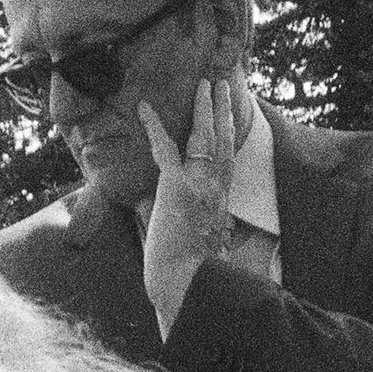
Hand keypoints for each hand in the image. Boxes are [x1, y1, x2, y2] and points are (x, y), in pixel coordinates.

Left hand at [138, 77, 235, 337]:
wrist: (187, 285)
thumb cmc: (193, 276)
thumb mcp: (204, 247)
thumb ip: (205, 230)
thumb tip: (200, 228)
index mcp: (221, 202)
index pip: (227, 161)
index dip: (228, 136)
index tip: (229, 118)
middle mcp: (215, 189)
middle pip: (223, 141)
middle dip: (222, 111)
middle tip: (221, 86)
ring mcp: (199, 185)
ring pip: (205, 137)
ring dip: (204, 108)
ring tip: (205, 85)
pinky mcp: (177, 186)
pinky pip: (164, 148)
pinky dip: (153, 126)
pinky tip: (143, 107)